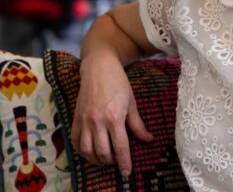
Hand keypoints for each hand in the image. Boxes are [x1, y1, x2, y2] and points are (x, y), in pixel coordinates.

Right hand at [71, 55, 152, 177]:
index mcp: (115, 118)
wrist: (98, 68)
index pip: (120, 147)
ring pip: (86, 150)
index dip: (124, 162)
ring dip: (96, 159)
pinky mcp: (75, 118)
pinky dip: (81, 151)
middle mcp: (97, 122)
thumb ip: (138, 124)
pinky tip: (89, 152)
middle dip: (111, 162)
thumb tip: (148, 139)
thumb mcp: (132, 103)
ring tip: (104, 160)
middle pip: (102, 152)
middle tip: (117, 163)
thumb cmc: (118, 83)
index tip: (127, 173)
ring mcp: (84, 121)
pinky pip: (75, 141)